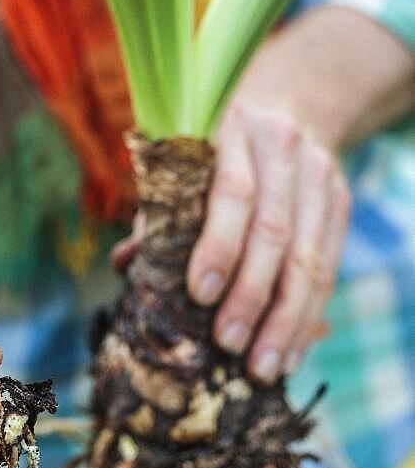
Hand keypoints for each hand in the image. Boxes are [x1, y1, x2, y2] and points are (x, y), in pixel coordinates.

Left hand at [187, 100, 349, 383]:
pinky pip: (329, 268)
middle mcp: (284, 153)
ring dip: (286, 319)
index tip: (200, 294)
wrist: (293, 101)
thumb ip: (160, 209)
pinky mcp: (341, 204)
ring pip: (310, 258)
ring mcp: (320, 178)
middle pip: (275, 232)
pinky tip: (290, 352)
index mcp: (234, 133)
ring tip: (262, 367)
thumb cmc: (221, 143)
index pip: (233, 193)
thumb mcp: (189, 157)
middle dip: (252, 295)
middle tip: (228, 344)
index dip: (219, 246)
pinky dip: (309, 315)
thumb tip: (127, 266)